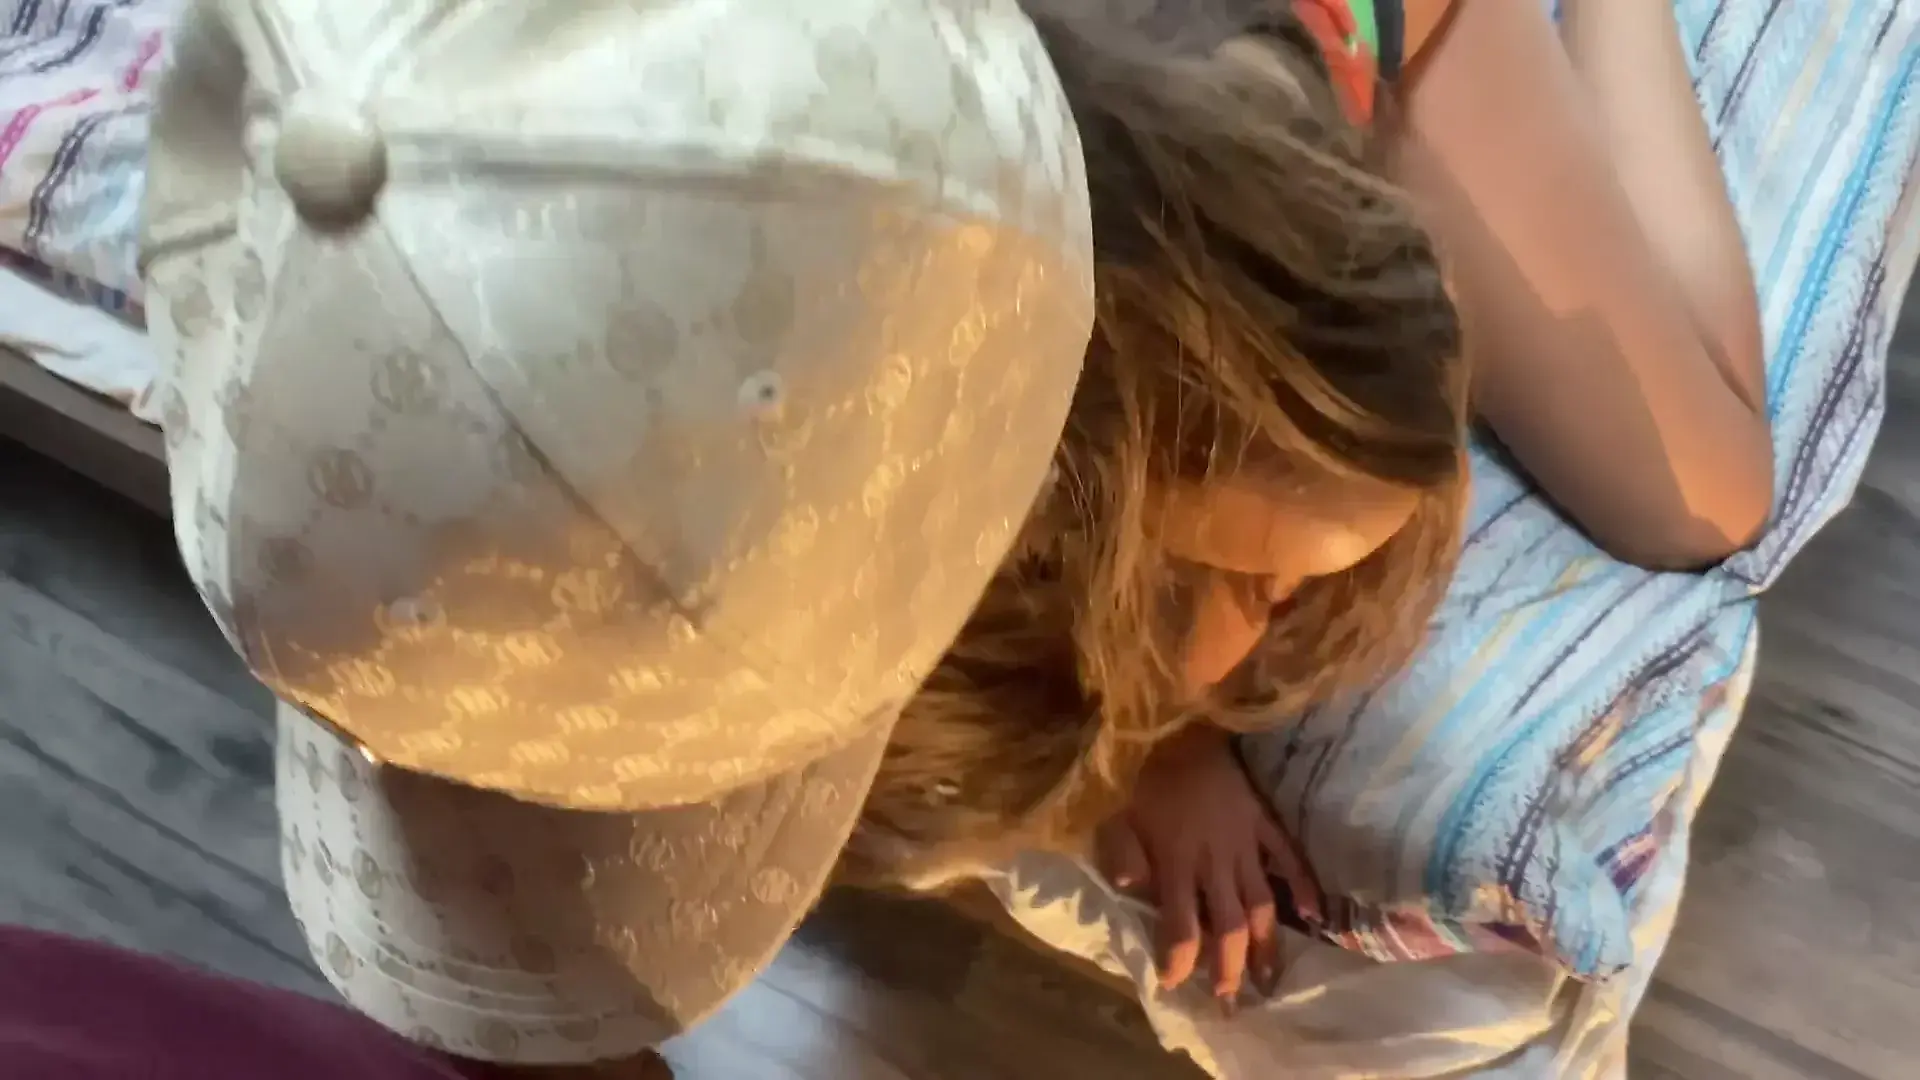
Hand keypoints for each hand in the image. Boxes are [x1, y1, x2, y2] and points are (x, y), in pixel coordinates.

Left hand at [1094, 724, 1319, 1004]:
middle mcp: (1214, 860)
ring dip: (1265, 945)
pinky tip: (1313, 915)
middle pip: (1228, 925)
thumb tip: (1133, 888)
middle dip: (1229, 968)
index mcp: (1175, 861)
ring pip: (1261, 904)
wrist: (1181, 724)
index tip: (1175, 985)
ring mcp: (1244, 842)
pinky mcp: (1264, 822)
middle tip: (1231, 1001)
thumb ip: (1123, 852)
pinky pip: (1289, 857)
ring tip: (1269, 980)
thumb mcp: (1119, 815)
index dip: (1179, 960)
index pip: (1180, 924)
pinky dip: (1304, 886)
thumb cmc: (1144, 775)